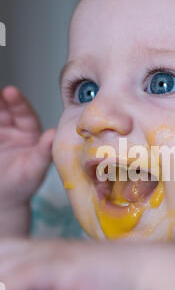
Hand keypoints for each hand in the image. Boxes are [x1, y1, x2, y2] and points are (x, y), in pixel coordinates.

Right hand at [0, 87, 55, 208]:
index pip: (25, 114)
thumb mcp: (34, 169)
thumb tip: (54, 133)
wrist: (3, 198)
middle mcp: (15, 129)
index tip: (11, 91)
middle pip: (6, 109)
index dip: (18, 103)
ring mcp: (0, 133)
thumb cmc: (23, 185)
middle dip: (0, 99)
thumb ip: (43, 152)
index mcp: (31, 134)